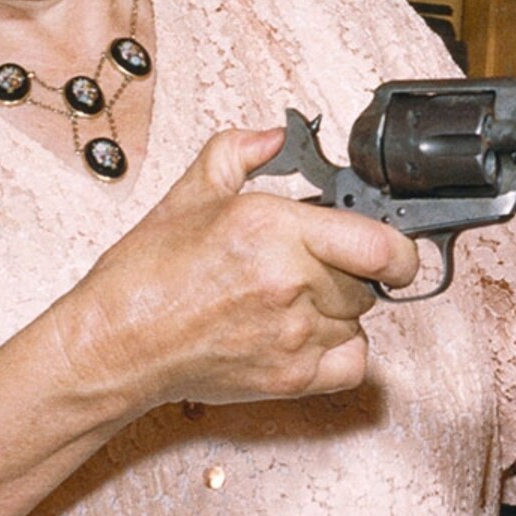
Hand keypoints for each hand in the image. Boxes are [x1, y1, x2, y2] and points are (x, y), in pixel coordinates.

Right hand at [49, 127, 418, 414]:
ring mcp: (294, 335)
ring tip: (296, 299)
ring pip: (361, 320)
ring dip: (342, 309)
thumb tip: (274, 136)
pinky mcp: (290, 379)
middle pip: (372, 282)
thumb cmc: (144, 277)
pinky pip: (353, 363)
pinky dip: (342, 351)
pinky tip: (309, 334)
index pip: (382, 245)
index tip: (391, 245)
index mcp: (272, 229)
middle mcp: (291, 283)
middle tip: (313, 266)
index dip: (399, 246)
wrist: (115, 342)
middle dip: (352, 270)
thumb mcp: (189, 195)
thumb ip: (239, 152)